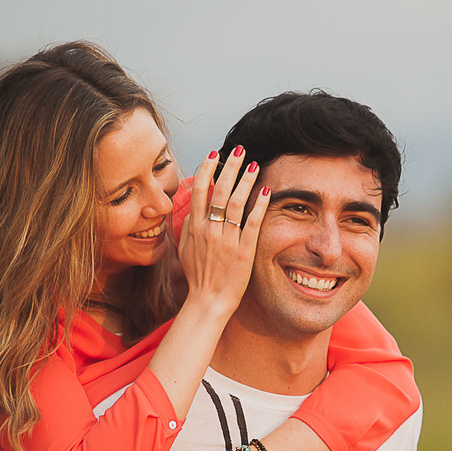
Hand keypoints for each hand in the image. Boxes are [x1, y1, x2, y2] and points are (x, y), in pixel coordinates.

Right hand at [177, 147, 268, 316]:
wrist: (208, 300)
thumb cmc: (198, 276)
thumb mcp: (185, 249)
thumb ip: (188, 226)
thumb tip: (193, 207)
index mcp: (195, 227)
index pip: (200, 190)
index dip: (207, 169)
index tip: (215, 154)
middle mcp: (209, 230)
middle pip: (219, 190)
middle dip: (230, 166)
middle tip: (240, 150)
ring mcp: (226, 240)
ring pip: (236, 202)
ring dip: (246, 180)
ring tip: (254, 164)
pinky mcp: (243, 250)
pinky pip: (252, 222)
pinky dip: (259, 204)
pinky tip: (266, 190)